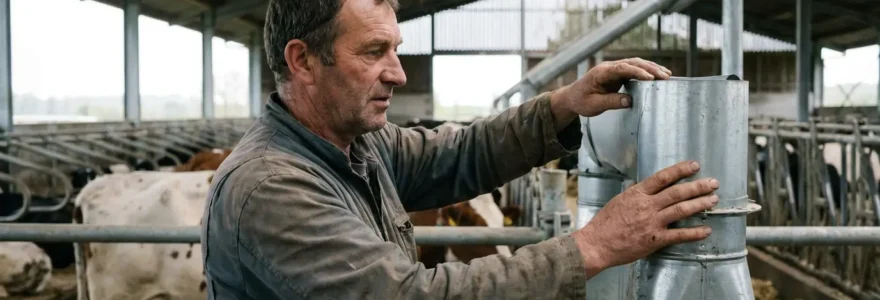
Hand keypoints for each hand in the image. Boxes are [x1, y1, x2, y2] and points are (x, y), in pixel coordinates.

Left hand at [550, 58, 670, 125]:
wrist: (572, 97)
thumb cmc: (581, 101)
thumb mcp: (594, 105)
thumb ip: (611, 102)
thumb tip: (630, 101)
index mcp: (601, 72)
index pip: (622, 68)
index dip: (637, 72)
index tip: (650, 78)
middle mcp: (609, 67)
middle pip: (632, 63)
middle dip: (650, 68)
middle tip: (665, 76)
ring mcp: (614, 69)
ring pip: (635, 64)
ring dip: (651, 68)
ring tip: (667, 75)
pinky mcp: (618, 73)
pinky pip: (634, 69)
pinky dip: (647, 71)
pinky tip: (658, 75)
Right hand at [571, 160, 717, 277]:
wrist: (596, 244)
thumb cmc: (605, 223)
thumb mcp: (620, 201)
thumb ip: (638, 196)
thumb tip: (651, 190)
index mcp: (637, 194)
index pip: (662, 177)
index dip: (680, 170)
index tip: (695, 165)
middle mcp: (647, 206)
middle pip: (677, 192)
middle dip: (698, 186)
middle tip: (713, 183)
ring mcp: (652, 222)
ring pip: (681, 210)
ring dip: (699, 204)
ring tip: (713, 200)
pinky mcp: (654, 240)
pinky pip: (679, 235)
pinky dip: (695, 233)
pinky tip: (706, 230)